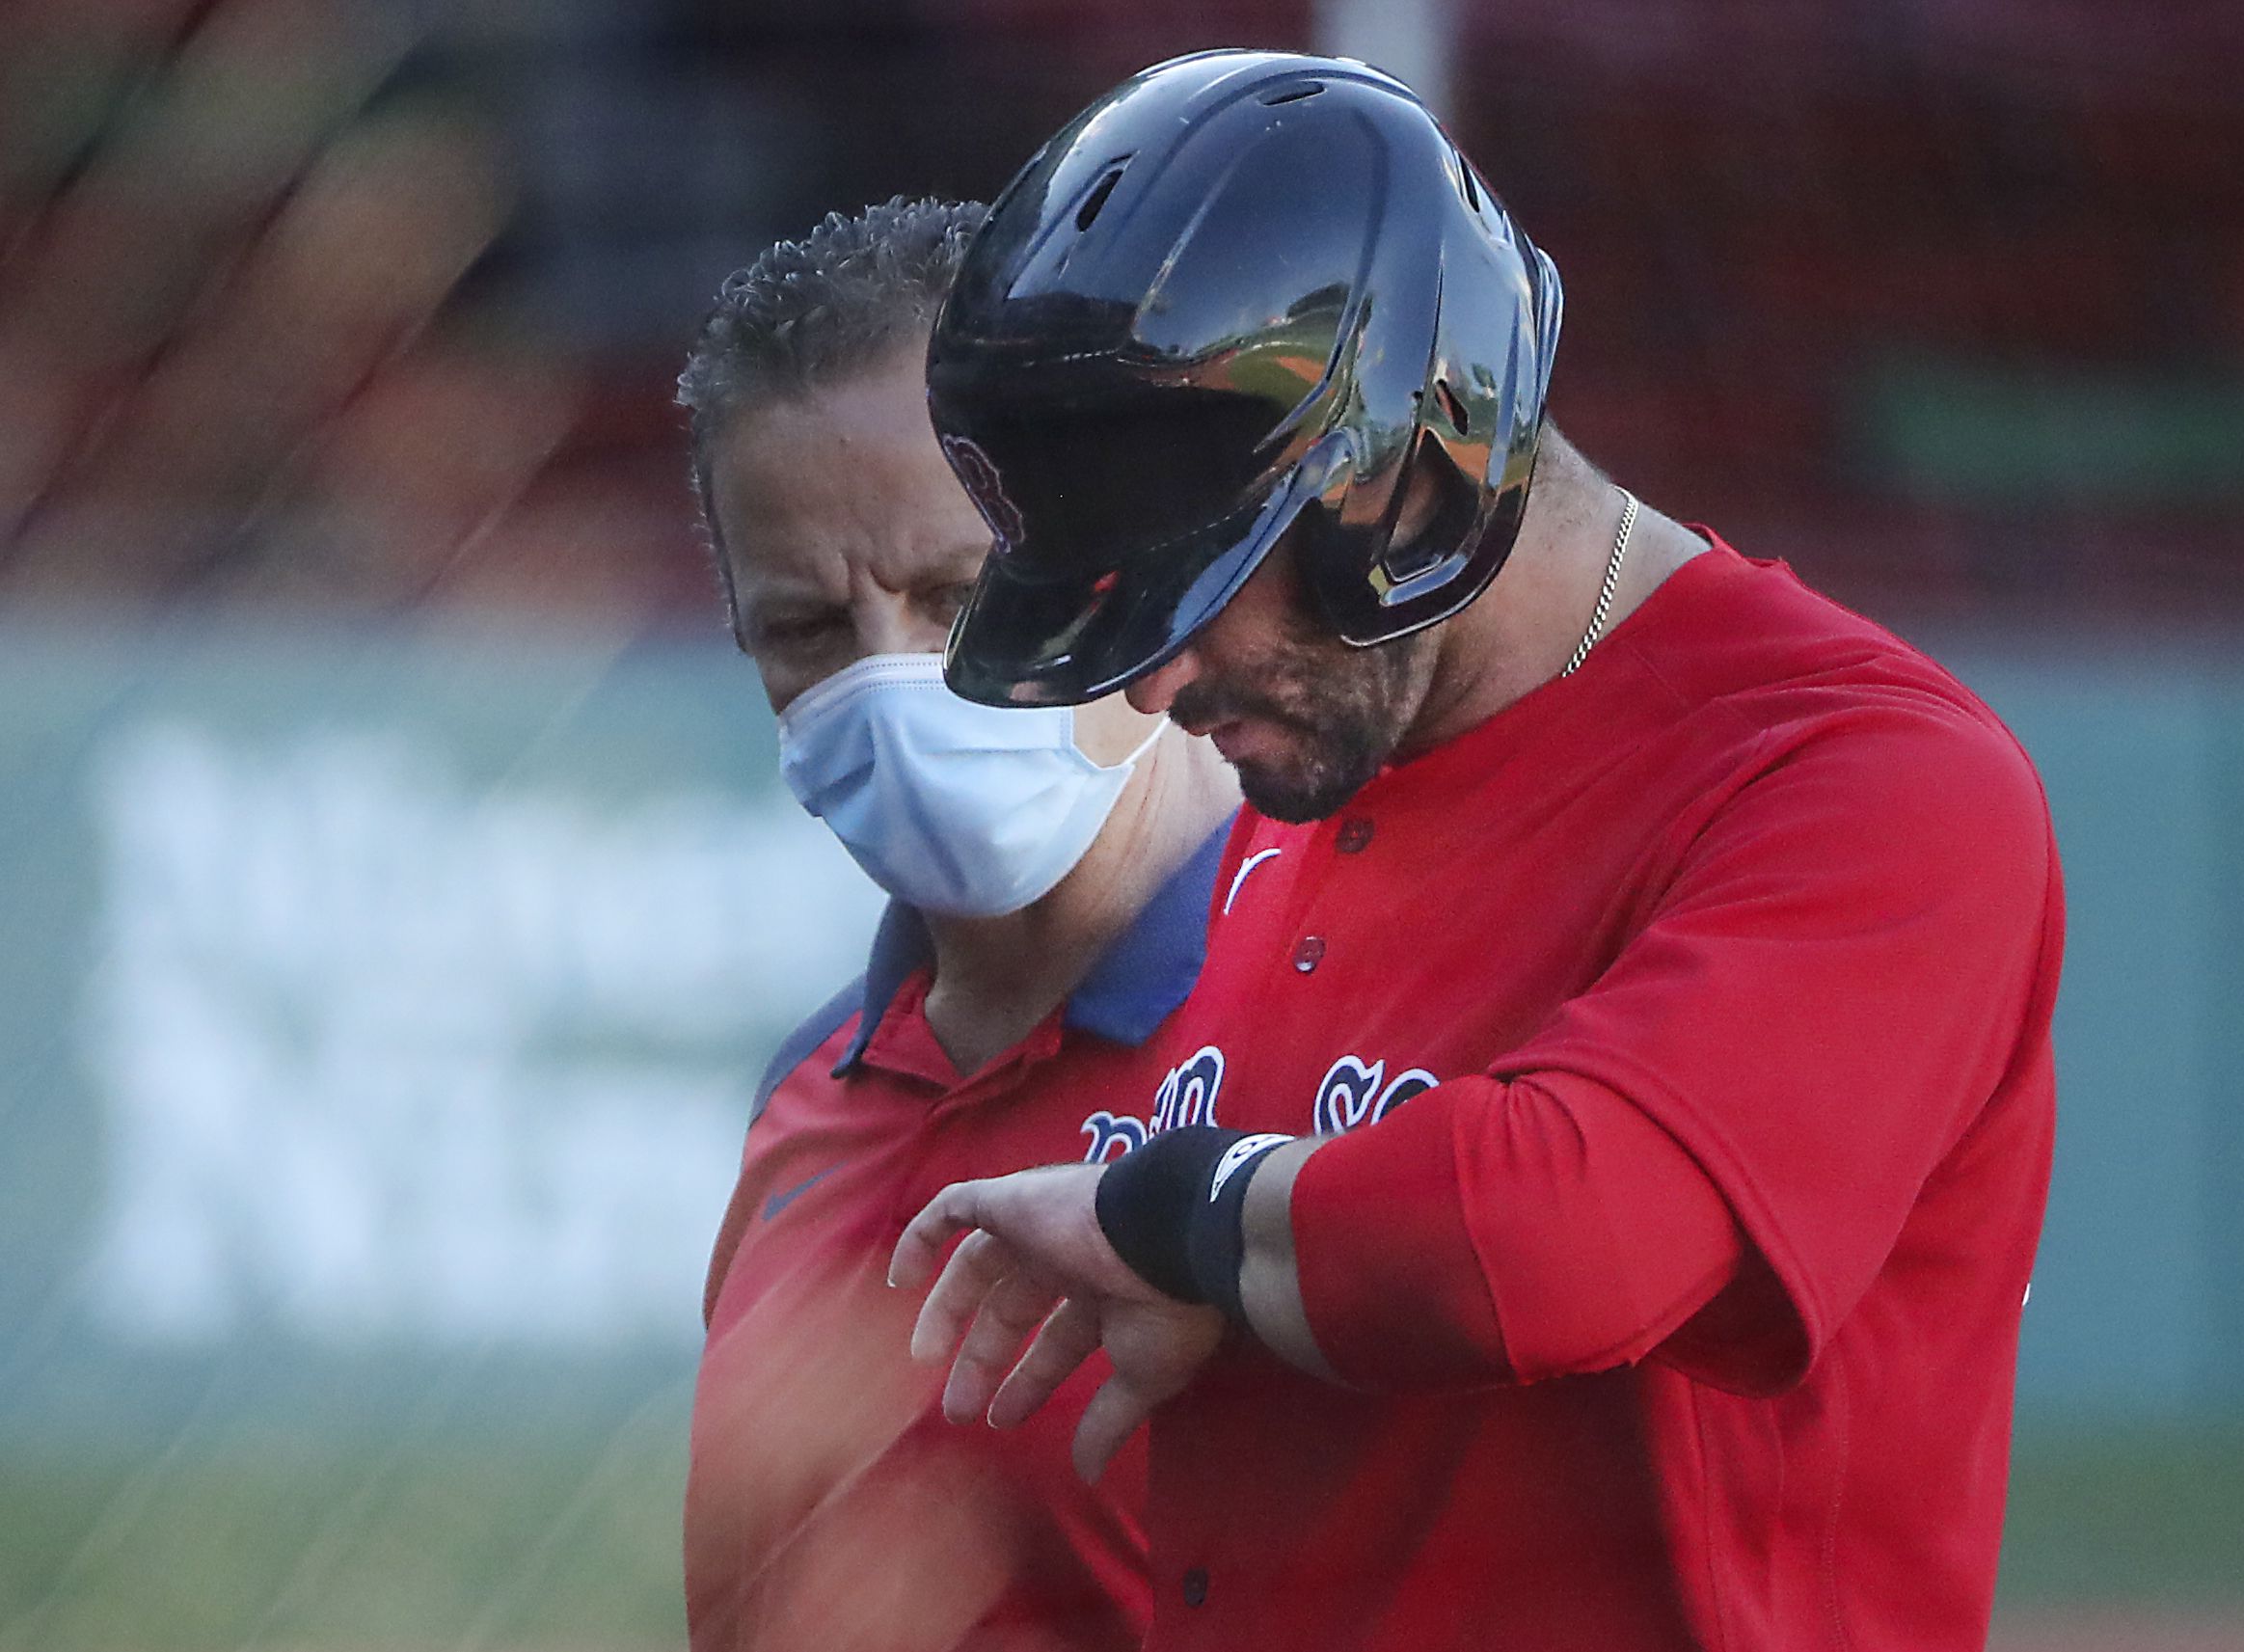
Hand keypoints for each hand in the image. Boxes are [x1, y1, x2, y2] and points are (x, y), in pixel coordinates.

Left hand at [889, 1162, 1225, 1481]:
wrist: (1164, 1233)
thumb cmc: (1163, 1305)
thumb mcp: (1142, 1373)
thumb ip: (1107, 1421)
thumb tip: (1089, 1475)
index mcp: (1106, 1290)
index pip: (1057, 1339)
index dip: (1029, 1381)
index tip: (1000, 1421)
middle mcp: (1069, 1255)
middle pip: (1012, 1308)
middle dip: (985, 1359)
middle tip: (958, 1410)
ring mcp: (1038, 1224)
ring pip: (978, 1263)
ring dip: (950, 1311)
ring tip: (924, 1360)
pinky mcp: (1010, 1199)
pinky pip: (954, 1206)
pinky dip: (923, 1235)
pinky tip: (900, 1280)